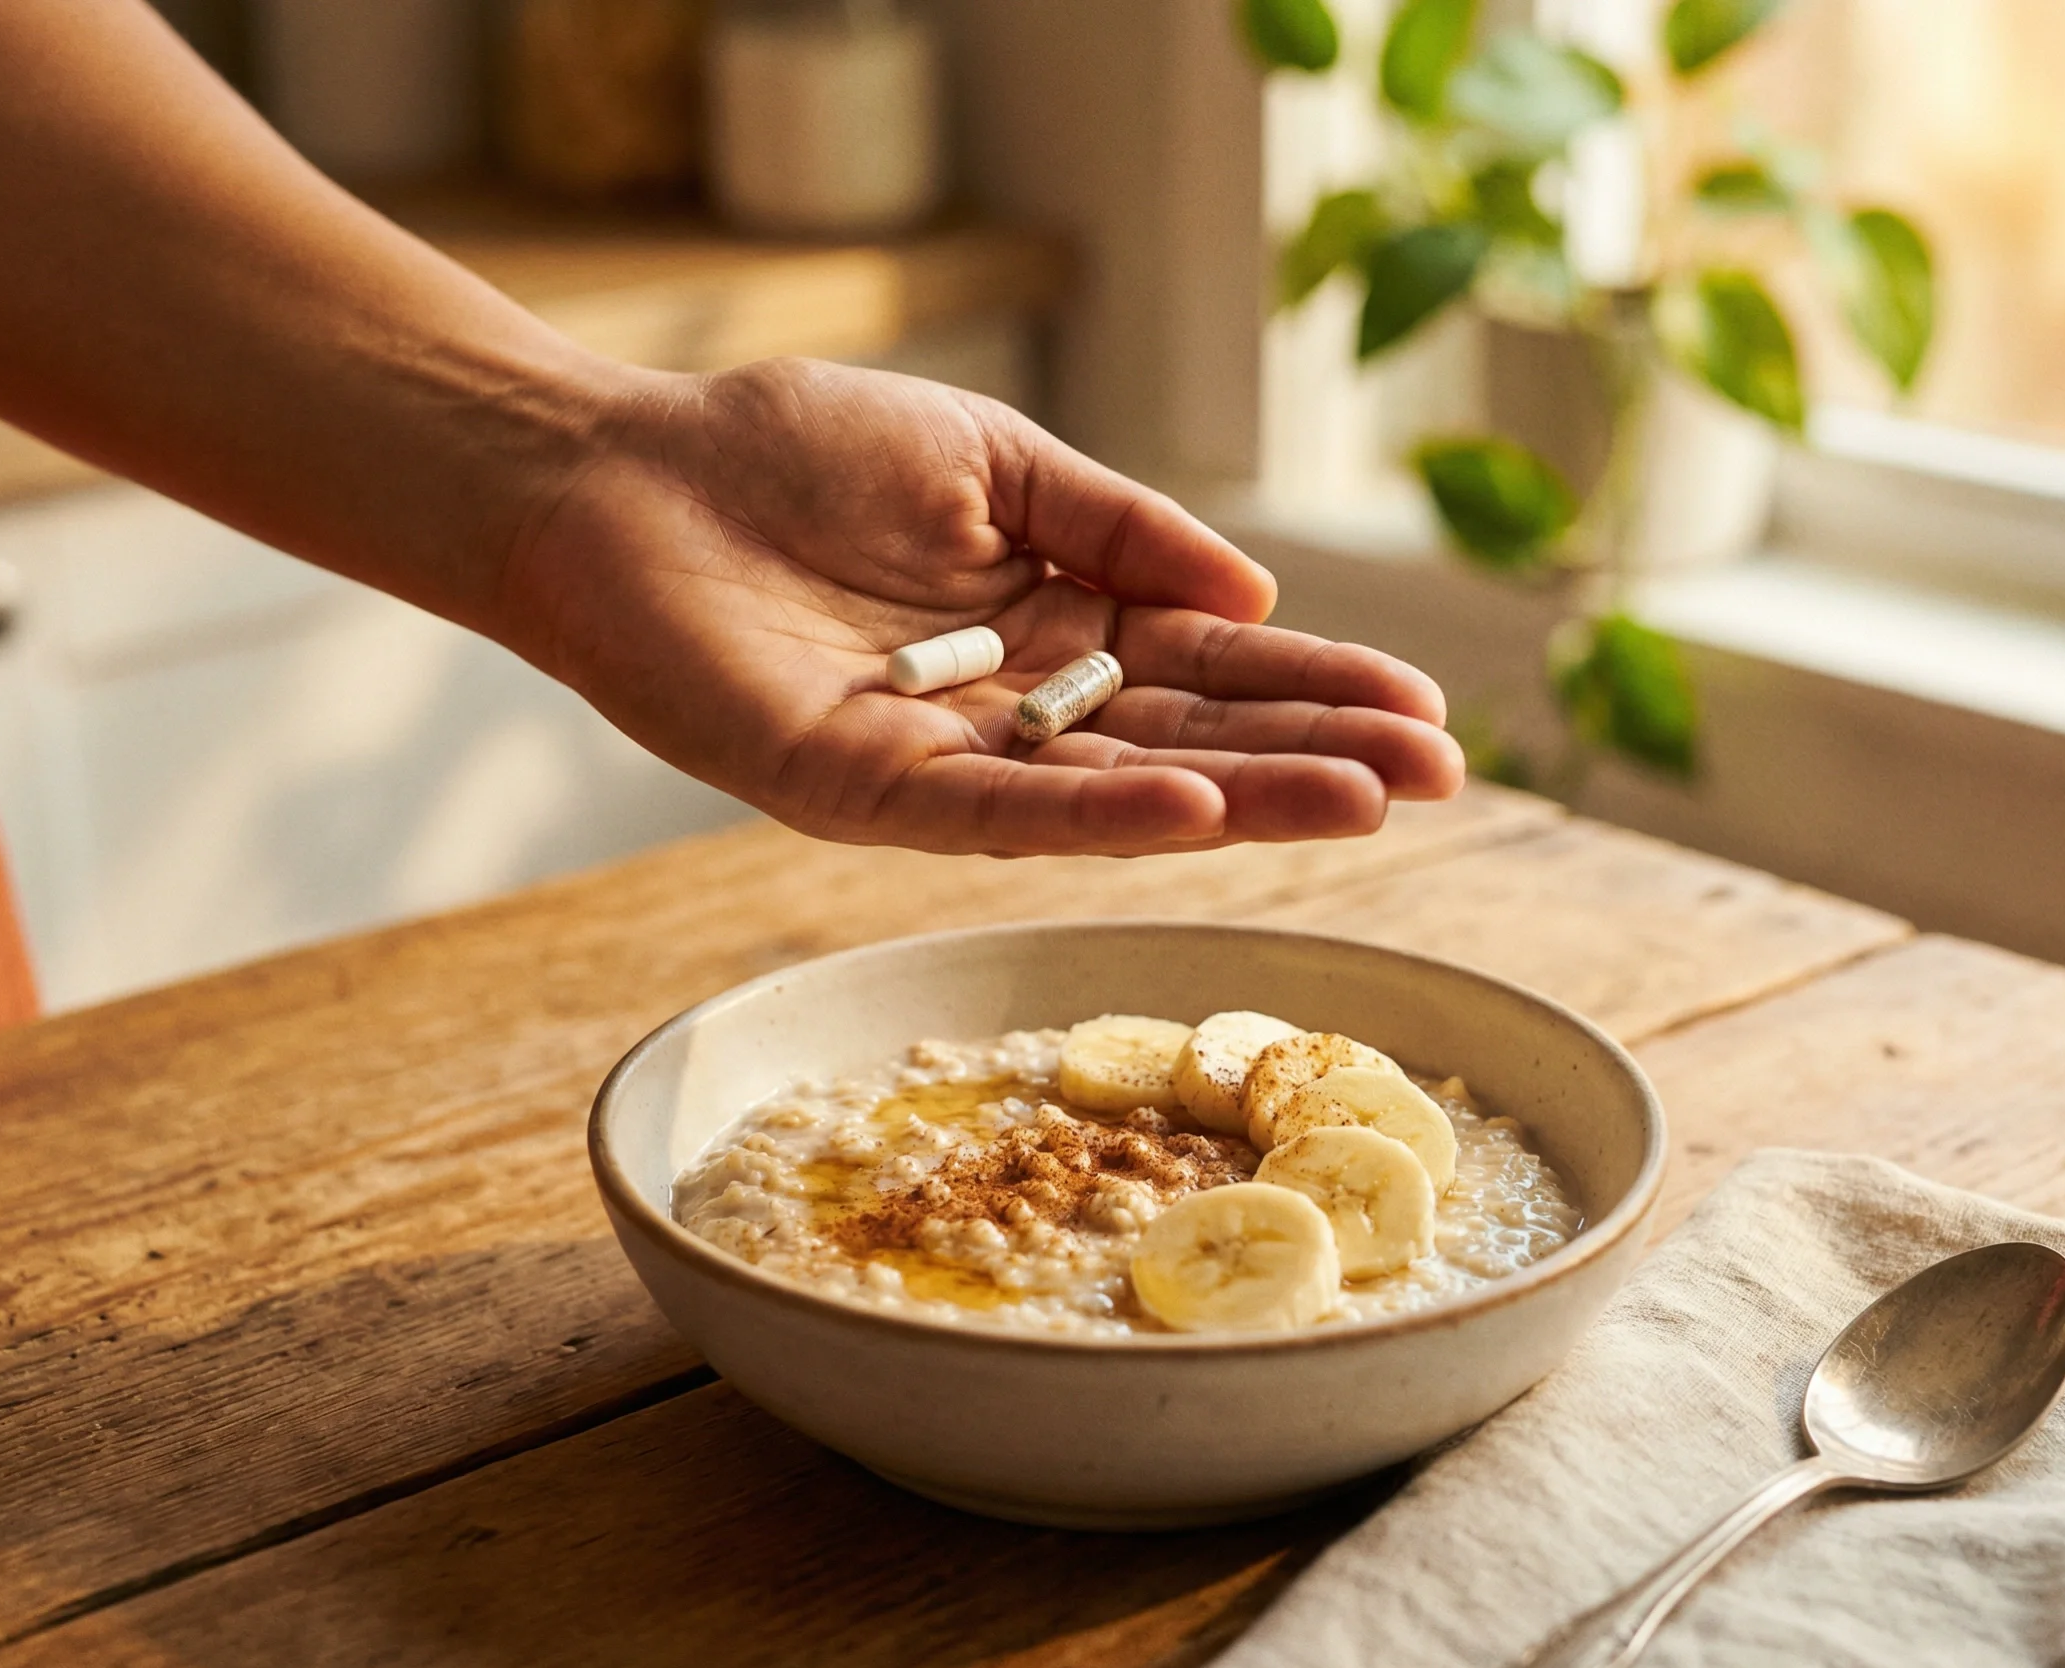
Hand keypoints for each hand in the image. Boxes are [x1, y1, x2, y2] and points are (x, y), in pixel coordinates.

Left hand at [500, 359, 1462, 855]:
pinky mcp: (858, 788)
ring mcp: (943, 763)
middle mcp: (1014, 716)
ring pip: (1114, 791)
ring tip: (1366, 800)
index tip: (1427, 712)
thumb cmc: (792, 454)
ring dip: (1241, 798)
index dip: (1316, 688)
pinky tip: (1194, 811)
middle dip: (1314, 757)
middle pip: (1188, 743)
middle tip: (1441, 774)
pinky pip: (992, 810)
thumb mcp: (993, 464)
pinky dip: (1095, 815)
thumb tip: (1254, 600)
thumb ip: (1120, 524)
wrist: (624, 473)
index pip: (1209, 669)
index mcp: (1052, 631)